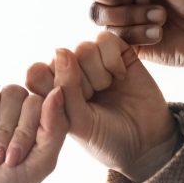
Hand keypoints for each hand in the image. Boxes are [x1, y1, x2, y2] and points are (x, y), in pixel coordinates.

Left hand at [25, 32, 177, 182]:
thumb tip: (61, 49)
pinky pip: (105, 39)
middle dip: (82, 84)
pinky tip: (121, 75)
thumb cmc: (107, 138)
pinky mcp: (117, 52)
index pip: (36, 72)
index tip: (72, 107)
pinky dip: (113, 59)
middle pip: (63, 59)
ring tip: (108, 89)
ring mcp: (93, 62)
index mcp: (52, 92)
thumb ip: (67, 90)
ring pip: (84, 48)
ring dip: (98, 73)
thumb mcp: (80, 123)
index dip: (54, 85)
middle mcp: (70, 73)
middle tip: (96, 102)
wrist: (147, 143)